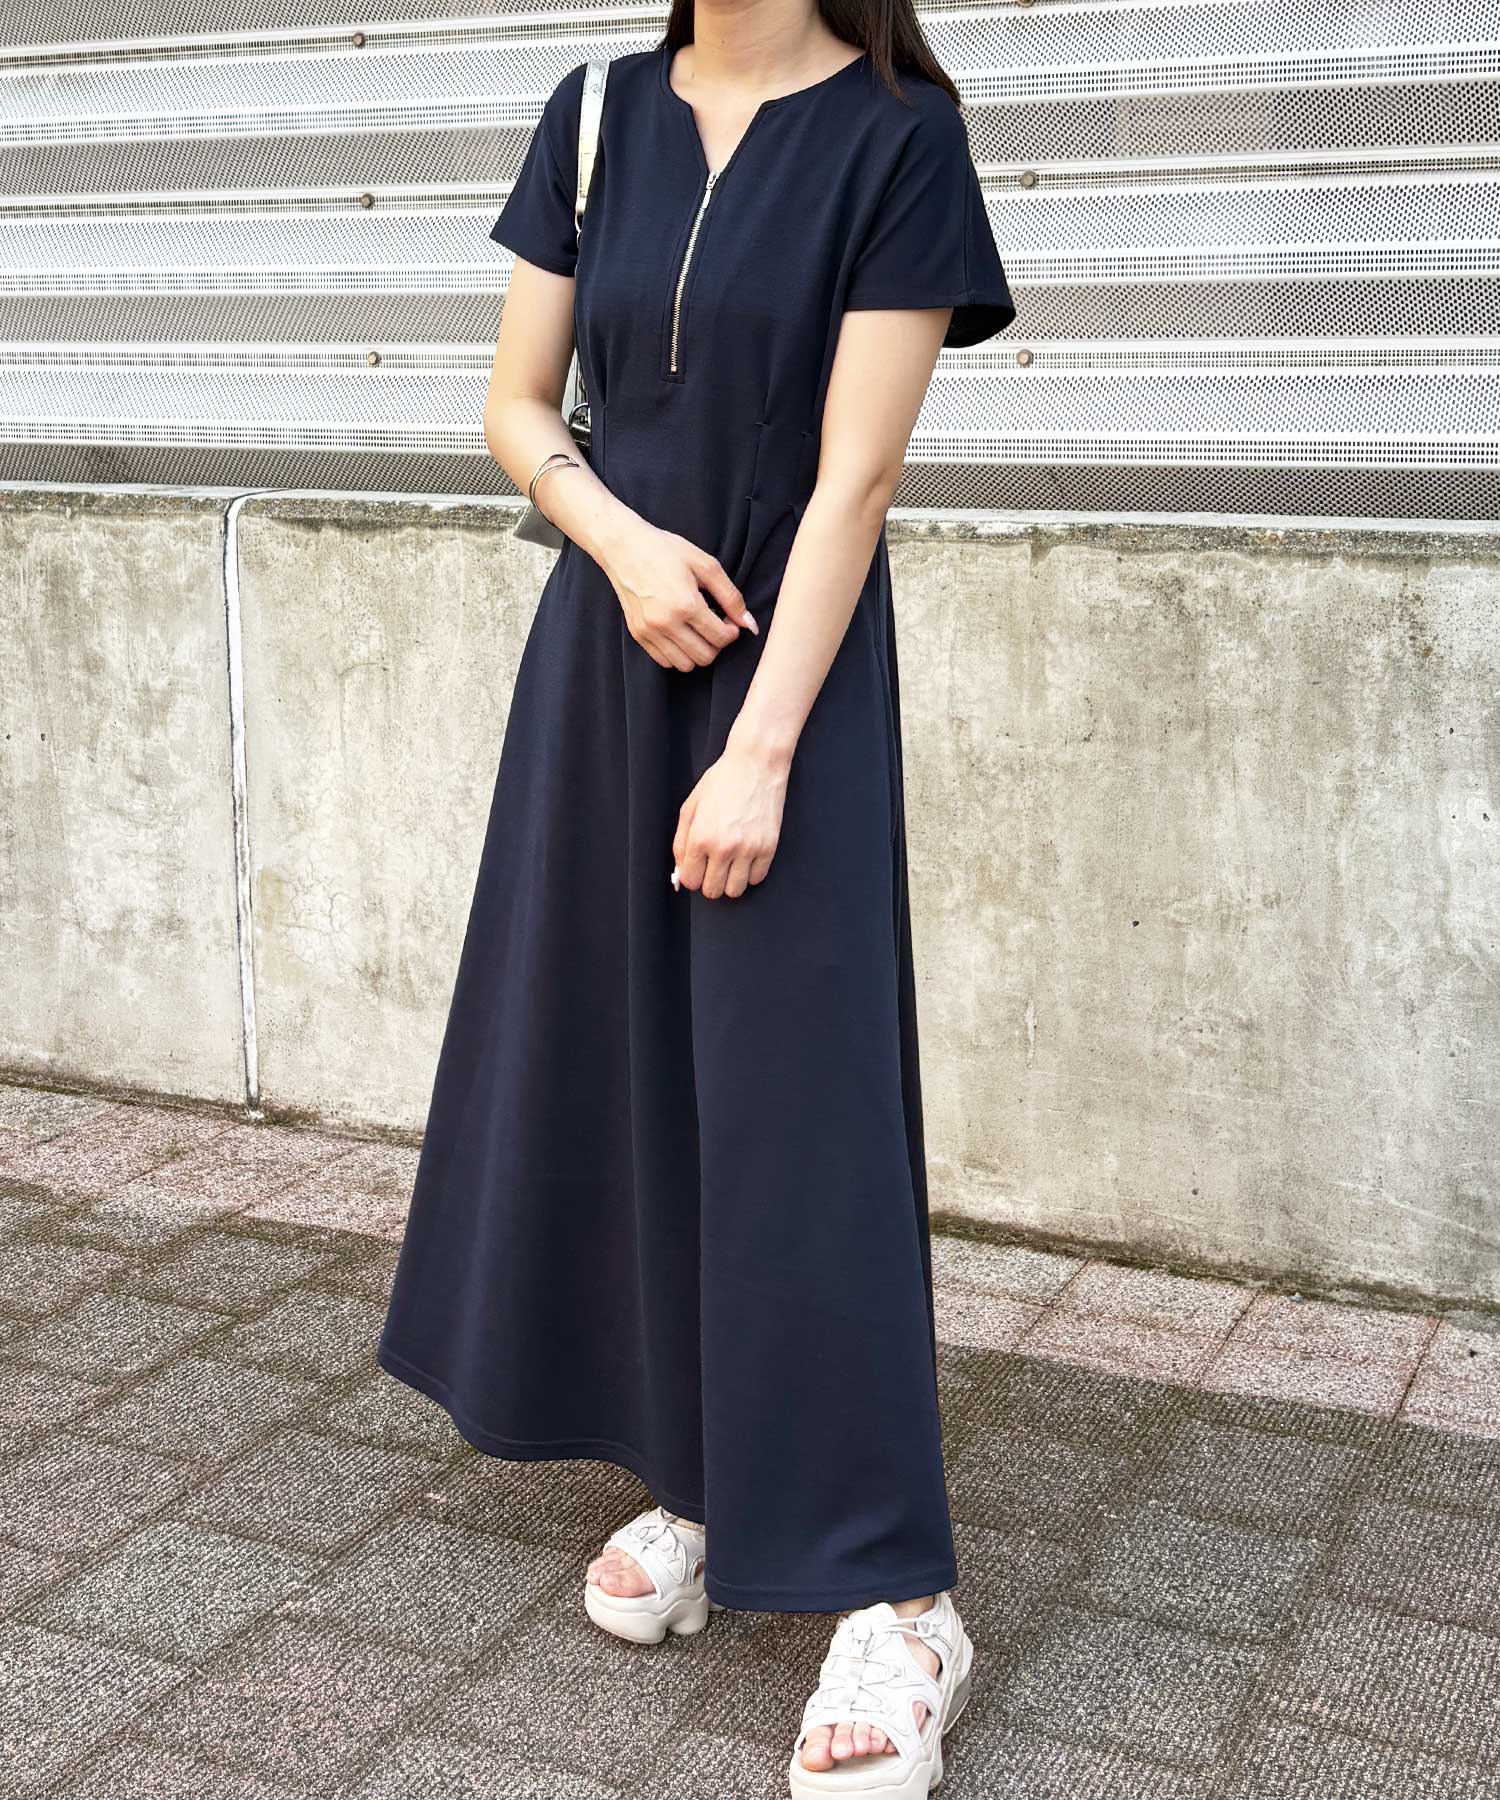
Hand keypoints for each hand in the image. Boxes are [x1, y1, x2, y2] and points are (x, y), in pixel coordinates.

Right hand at [604, 518, 756, 671]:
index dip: (732, 632)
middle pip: (705, 657)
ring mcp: (649, 631)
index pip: (721, 638)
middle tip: (715, 625)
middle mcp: (666, 623)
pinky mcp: (638, 635)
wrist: (624, 548)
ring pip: (685, 665)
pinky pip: (665, 662)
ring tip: (697, 631)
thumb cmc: (666, 551)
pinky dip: (678, 654)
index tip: (729, 620)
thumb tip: (749, 624)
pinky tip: (680, 634)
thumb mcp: (705, 565)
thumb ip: (731, 596)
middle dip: (717, 644)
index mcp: (686, 604)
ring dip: (698, 652)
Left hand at [672, 743, 787, 899]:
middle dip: (709, 882)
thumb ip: (680, 844)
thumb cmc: (721, 782)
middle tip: (713, 866)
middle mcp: (724, 847)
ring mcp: (749, 849)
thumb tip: (680, 875)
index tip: (697, 868)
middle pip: (712, 891)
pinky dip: (750, 873)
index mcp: (700, 837)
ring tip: (731, 862)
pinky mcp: (769, 848)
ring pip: (735, 891)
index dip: (692, 877)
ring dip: (730, 881)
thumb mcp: (690, 808)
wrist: (756, 764)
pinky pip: (757, 879)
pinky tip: (747, 856)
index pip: (691, 880)